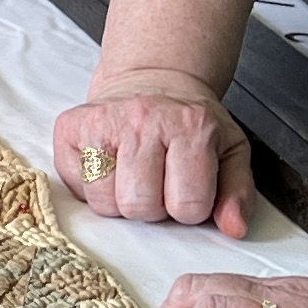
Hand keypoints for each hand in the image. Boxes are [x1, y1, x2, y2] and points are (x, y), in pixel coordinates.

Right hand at [54, 74, 257, 239]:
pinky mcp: (70, 127)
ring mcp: (102, 121)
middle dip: (151, 207)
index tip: (186, 189)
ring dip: (119, 200)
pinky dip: (91, 187)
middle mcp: (143, 119)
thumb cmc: (190, 122)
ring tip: (132, 177)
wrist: (154, 80)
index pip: (187, 205)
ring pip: (104, 202)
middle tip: (157, 184)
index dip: (188, 209)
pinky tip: (107, 167)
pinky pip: (75, 187)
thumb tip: (234, 228)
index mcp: (191, 126)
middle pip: (140, 206)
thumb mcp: (229, 151)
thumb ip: (238, 192)